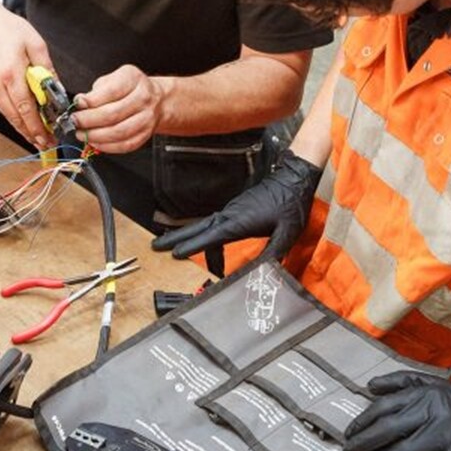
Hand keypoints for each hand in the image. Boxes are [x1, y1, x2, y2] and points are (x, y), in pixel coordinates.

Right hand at [0, 5, 54, 148]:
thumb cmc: (5, 27)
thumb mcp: (35, 44)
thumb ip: (47, 69)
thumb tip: (57, 90)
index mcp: (12, 74)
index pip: (27, 109)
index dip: (39, 127)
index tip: (50, 138)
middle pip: (17, 118)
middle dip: (33, 134)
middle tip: (47, 145)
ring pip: (9, 116)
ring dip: (24, 129)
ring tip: (38, 139)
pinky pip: (3, 108)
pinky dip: (15, 118)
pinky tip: (25, 123)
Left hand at [70, 65, 166, 153]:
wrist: (155, 100)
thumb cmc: (129, 88)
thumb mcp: (112, 79)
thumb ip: (96, 91)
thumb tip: (81, 103)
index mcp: (133, 79)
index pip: (110, 92)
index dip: (91, 101)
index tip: (77, 104)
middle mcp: (143, 98)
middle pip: (113, 114)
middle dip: (89, 120)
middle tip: (75, 121)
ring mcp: (146, 118)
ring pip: (118, 132)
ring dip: (95, 136)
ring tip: (82, 133)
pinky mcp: (144, 135)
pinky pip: (124, 145)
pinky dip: (106, 146)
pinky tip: (95, 142)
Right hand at [150, 150, 321, 260]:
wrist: (294, 178)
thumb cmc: (291, 203)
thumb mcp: (287, 233)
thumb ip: (273, 254)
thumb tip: (262, 273)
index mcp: (240, 221)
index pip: (212, 236)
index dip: (193, 246)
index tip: (175, 254)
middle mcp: (231, 214)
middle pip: (198, 228)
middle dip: (176, 238)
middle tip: (156, 246)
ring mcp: (232, 210)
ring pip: (205, 226)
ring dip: (188, 237)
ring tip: (173, 248)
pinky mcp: (236, 209)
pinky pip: (215, 224)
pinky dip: (204, 235)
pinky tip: (205, 245)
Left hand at [343, 372, 450, 450]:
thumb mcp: (435, 384)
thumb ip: (402, 381)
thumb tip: (370, 387)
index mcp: (427, 395)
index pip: (383, 409)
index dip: (362, 423)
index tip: (349, 434)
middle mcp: (434, 415)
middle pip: (387, 432)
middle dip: (362, 446)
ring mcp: (446, 440)